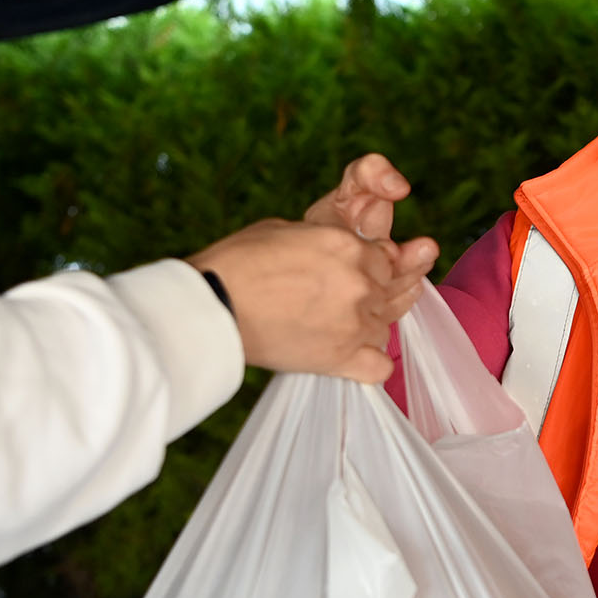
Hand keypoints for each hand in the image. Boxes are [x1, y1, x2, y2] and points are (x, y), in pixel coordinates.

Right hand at [189, 158, 437, 381]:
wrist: (212, 307)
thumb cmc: (238, 264)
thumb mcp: (286, 231)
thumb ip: (327, 240)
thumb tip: (340, 248)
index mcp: (348, 246)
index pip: (384, 257)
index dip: (365, 265)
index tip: (342, 273)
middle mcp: (360, 283)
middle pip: (385, 291)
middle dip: (364, 294)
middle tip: (327, 301)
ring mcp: (355, 323)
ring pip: (383, 327)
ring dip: (364, 327)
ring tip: (329, 326)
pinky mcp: (342, 359)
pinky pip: (380, 366)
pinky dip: (370, 365)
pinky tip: (349, 356)